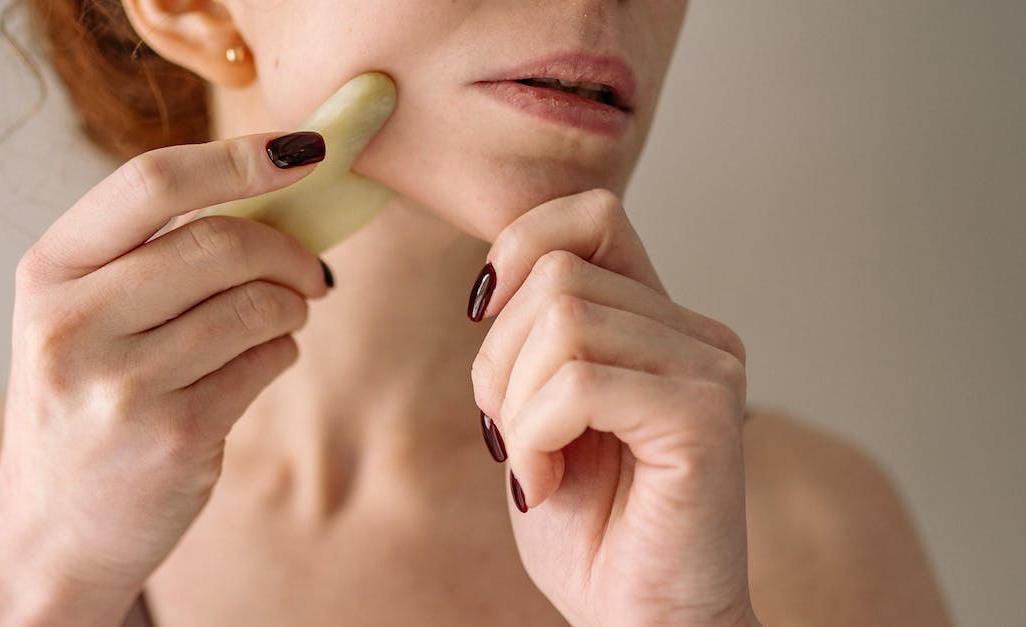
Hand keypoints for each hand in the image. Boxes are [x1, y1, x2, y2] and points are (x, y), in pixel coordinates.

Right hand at [0, 133, 330, 597]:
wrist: (50, 533)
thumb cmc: (83, 406)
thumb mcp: (80, 319)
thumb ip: (150, 257)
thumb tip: (272, 195)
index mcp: (48, 273)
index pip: (150, 183)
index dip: (237, 159)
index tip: (302, 153)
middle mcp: (74, 324)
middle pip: (218, 243)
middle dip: (286, 250)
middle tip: (310, 271)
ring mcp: (123, 385)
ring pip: (254, 304)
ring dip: (291, 305)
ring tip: (283, 317)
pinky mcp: (174, 436)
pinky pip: (265, 362)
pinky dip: (282, 351)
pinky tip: (263, 360)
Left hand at [470, 190, 759, 625]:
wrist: (640, 621)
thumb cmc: (592, 531)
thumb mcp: (536, 412)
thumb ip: (534, 338)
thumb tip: (496, 276)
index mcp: (657, 322)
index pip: (591, 215)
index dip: (520, 244)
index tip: (481, 313)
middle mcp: (696, 333)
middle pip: (557, 273)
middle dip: (498, 357)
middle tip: (510, 434)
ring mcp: (709, 370)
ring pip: (563, 321)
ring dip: (515, 402)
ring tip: (533, 463)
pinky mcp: (703, 418)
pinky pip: (579, 383)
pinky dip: (535, 435)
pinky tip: (545, 484)